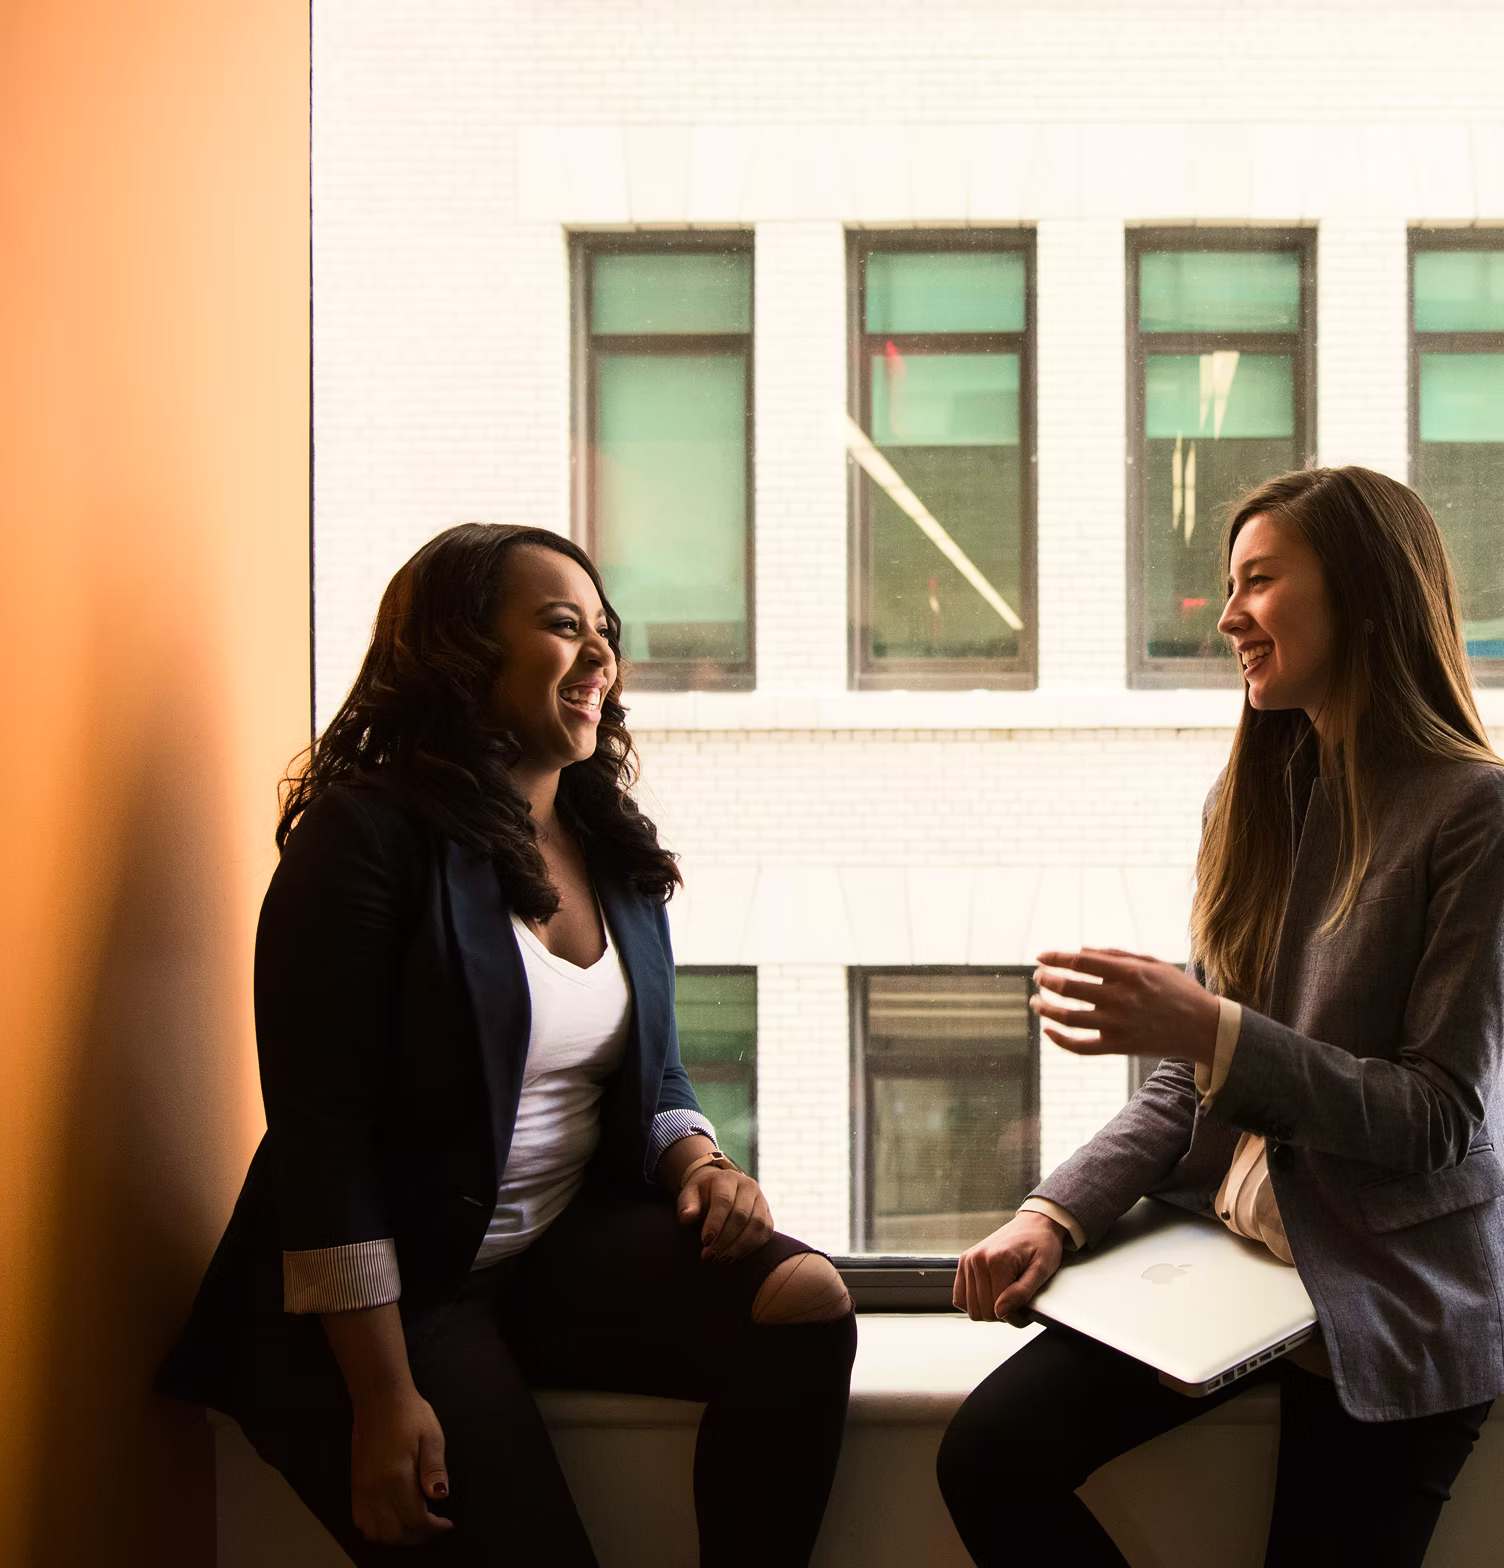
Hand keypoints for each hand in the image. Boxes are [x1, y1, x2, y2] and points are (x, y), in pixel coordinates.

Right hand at [349, 1388, 452, 1545]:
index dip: (434, 1528)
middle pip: (395, 1534)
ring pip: (376, 1533)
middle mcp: (375, 1489)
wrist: (380, 1398)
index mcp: (396, 1478)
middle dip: (418, 1537)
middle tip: (434, 1528)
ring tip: (416, 1526)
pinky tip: (392, 1520)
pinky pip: (361, 1522)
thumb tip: (441, 1495)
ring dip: (398, 1537)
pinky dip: (377, 1530)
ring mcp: (363, 1489)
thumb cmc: (409, 1414)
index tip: (446, 1524)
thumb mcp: (432, 1436)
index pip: (415, 1520)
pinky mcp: (356, 1486)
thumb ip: (435, 1469)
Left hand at [677, 1165, 773, 1263]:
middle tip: (710, 1256)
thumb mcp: (690, 1195)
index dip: (715, 1223)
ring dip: (739, 1246)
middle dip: (725, 1239)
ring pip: (757, 1225)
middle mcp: (748, 1185)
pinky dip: (751, 1247)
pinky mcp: (768, 1214)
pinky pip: (766, 1232)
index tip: (704, 1242)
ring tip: (722, 1259)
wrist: (721, 1189)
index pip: (724, 1200)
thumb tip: (686, 1217)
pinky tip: (735, 1256)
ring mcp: (761, 1199)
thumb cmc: (702, 1196)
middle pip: (741, 1215)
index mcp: (727, 1178)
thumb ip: (687, 1205)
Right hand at [954, 1211, 1065, 1321]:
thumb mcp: (1042, 1270)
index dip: (1015, 1317)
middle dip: (1002, 1315)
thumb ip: (1022, 1293)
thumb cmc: (1042, 1245)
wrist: (1034, 1224)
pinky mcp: (963, 1262)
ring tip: (1005, 1298)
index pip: (998, 1309)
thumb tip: (1000, 1311)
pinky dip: (974, 1303)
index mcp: (997, 1260)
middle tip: (1017, 1303)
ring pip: (971, 1309)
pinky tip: (990, 1295)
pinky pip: (959, 1298)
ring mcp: (968, 1260)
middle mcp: (977, 1259)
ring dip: (989, 1310)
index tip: (1026, 1310)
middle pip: (983, 1311)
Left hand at [1031, 948, 1219, 1066]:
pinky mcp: (1119, 1046)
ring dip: (1045, 1008)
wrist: (1204, 1028)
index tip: (1041, 957)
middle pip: (1069, 987)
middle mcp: (1121, 998)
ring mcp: (1118, 1024)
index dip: (1055, 958)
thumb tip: (1080, 951)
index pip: (1080, 961)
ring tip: (1036, 1002)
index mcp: (1128, 973)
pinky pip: (1081, 1046)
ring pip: (1068, 1018)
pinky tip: (1048, 1030)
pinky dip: (1059, 1040)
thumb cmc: (1177, 990)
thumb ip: (1115, 955)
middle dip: (1046, 980)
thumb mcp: (1151, 962)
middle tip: (1038, 977)